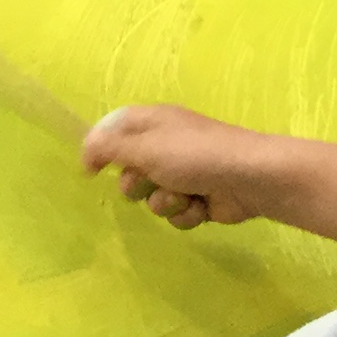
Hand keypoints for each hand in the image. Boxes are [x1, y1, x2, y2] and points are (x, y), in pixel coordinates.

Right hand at [81, 104, 281, 228]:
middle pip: (129, 171)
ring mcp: (183, 174)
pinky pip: (174, 212)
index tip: (91, 171)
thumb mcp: (145, 146)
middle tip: (150, 180)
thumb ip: (108, 148)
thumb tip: (85, 154)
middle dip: (137, 183)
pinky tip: (201, 207)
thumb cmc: (195, 155)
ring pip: (151, 197)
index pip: (112, 129)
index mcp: (152, 123)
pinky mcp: (198, 199)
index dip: (99, 148)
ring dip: (164, 201)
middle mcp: (165, 146)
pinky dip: (185, 213)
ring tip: (184, 195)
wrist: (251, 178)